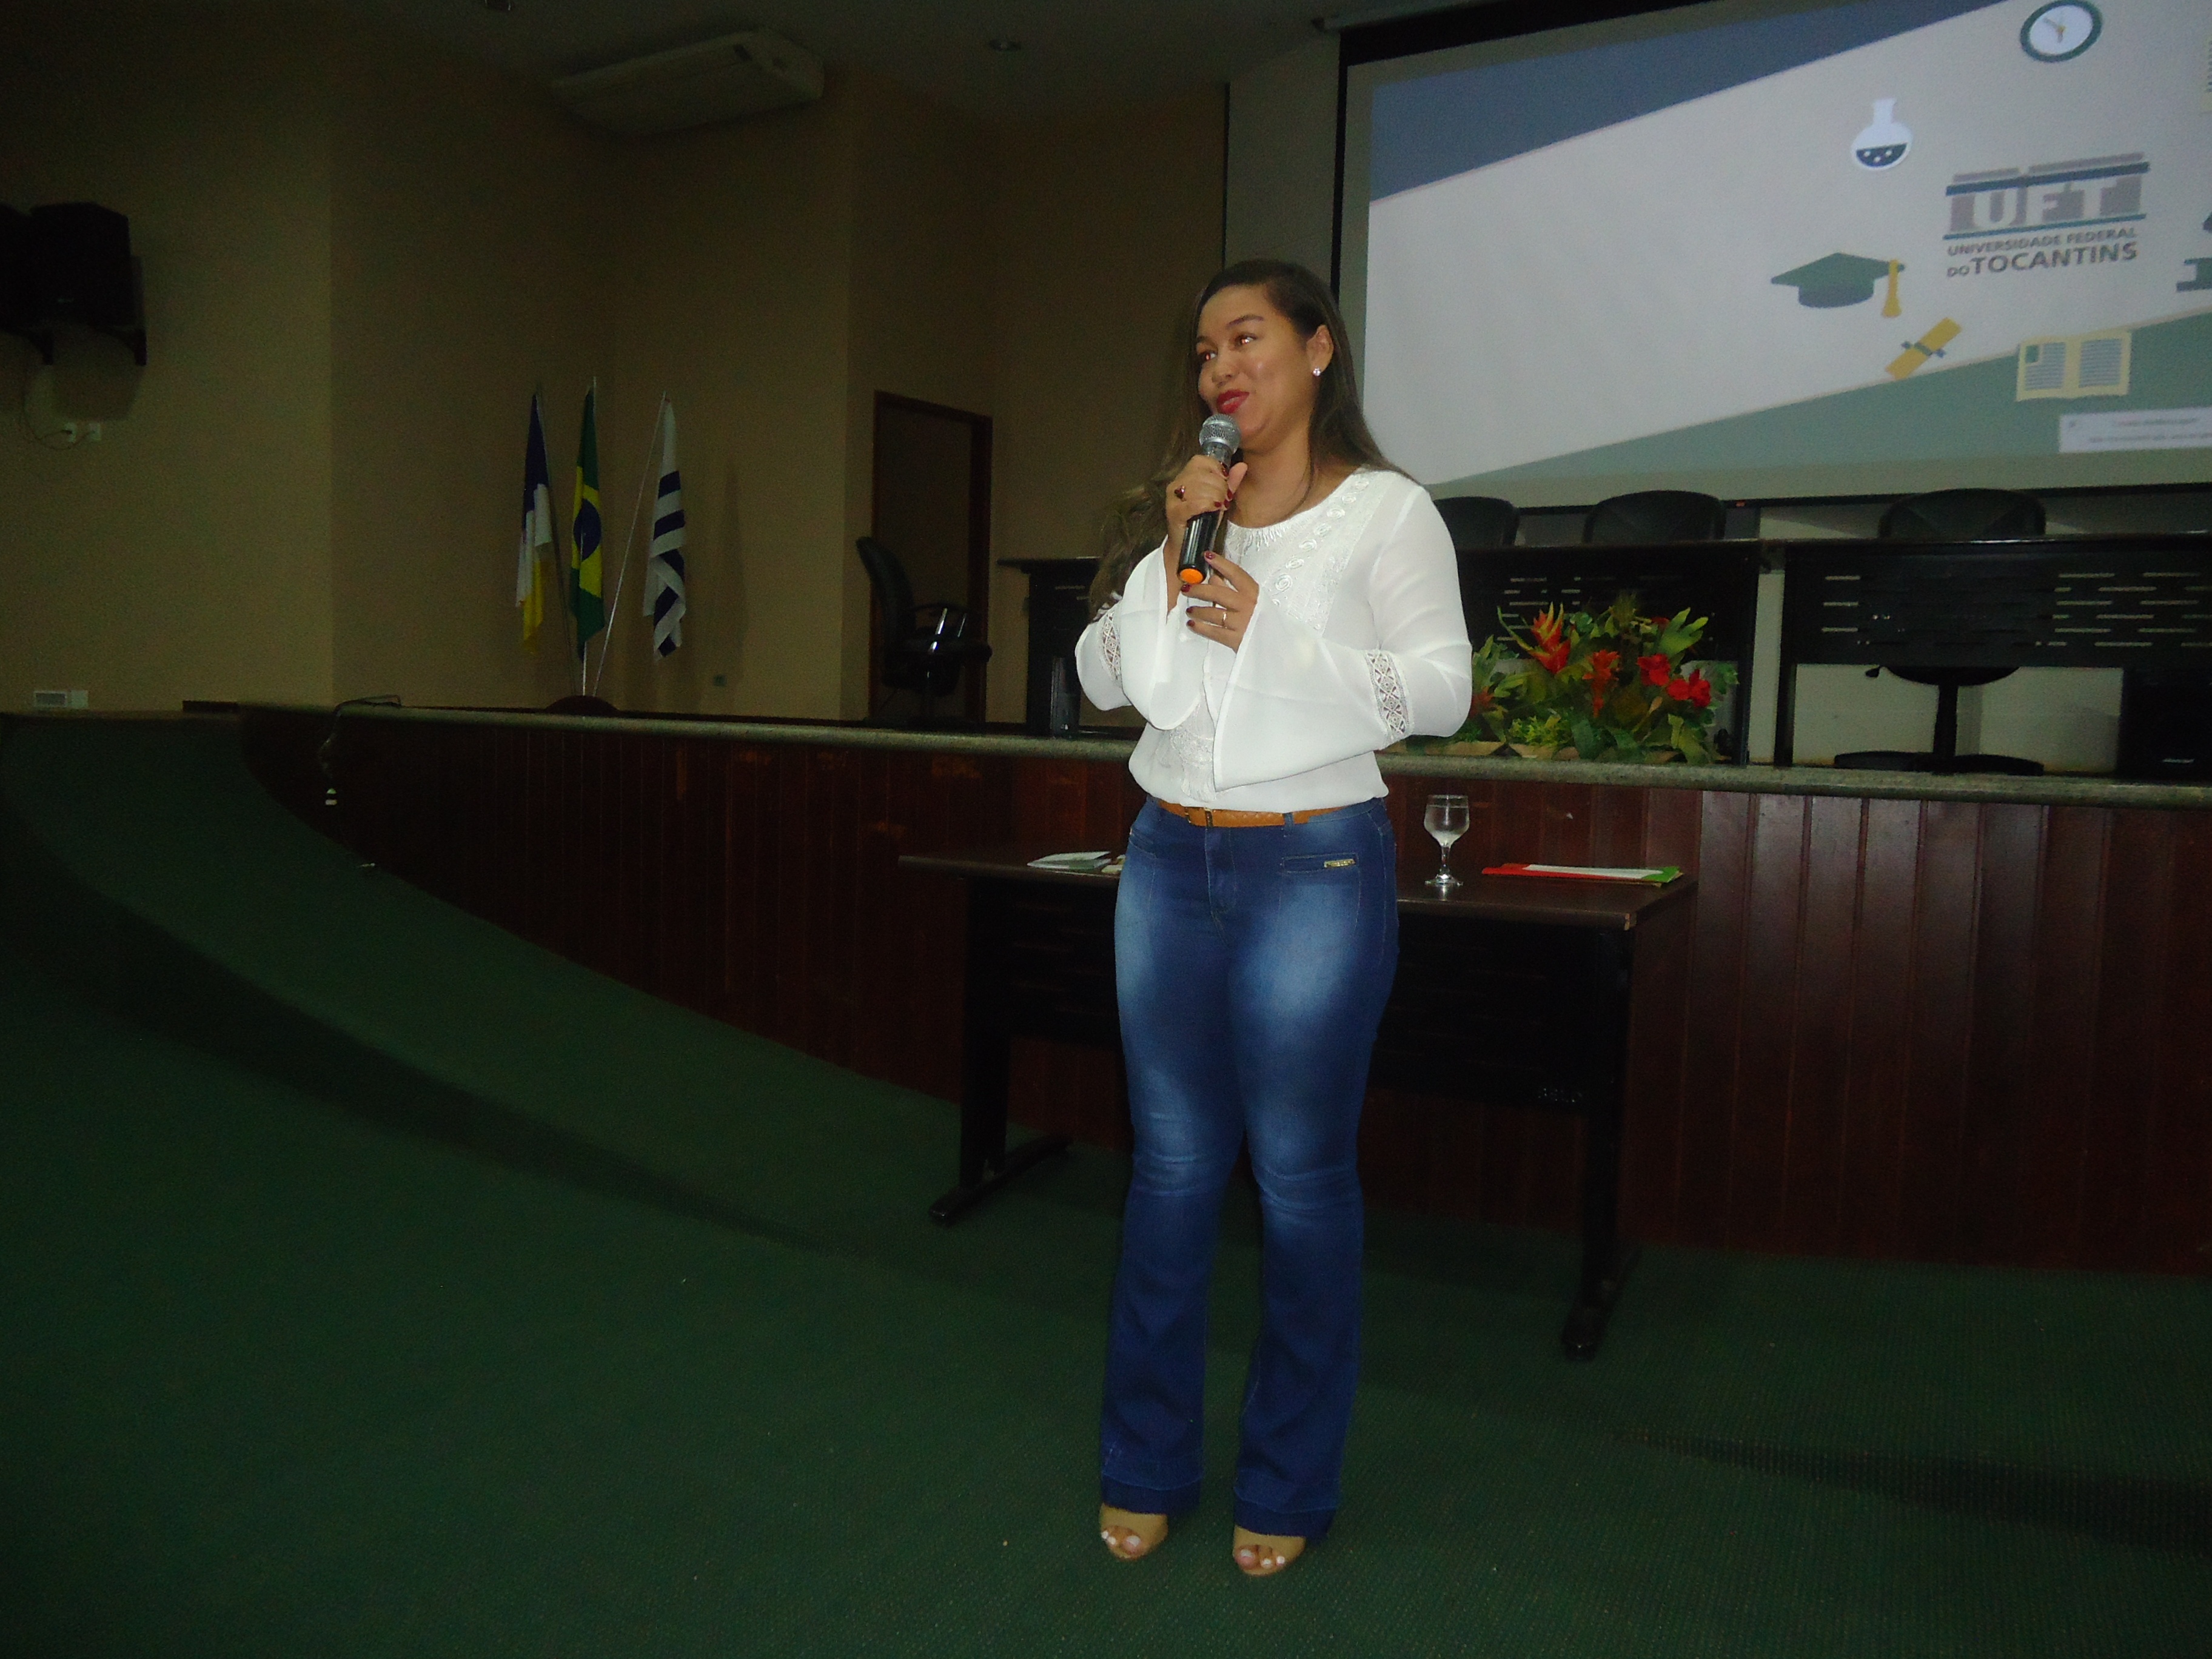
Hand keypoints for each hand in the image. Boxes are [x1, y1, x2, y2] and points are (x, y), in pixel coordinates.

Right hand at [1161, 453, 1248, 595]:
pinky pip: (1193, 503)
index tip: (1224, 484)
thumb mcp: (1220, 499)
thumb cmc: (1202, 521)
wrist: (1188, 546)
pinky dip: (1207, 504)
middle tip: (1224, 500)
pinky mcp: (1174, 512)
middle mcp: (1176, 484)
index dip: (1217, 470)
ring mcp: (1173, 498)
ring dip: (1215, 496)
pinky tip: (1213, 509)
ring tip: (1219, 506)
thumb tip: (1242, 466)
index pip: (1201, 461)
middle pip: (1202, 473)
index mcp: (1186, 476)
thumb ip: (1230, 482)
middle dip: (1219, 486)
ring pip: (1199, 487)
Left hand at [1184, 552, 1255, 650]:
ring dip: (1198, 610)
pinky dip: (1201, 628)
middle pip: (1219, 593)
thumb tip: (1214, 577)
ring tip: (1190, 610)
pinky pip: (1214, 632)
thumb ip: (1233, 588)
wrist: (1276, 645)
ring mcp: (1242, 623)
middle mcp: (1248, 606)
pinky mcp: (1236, 639)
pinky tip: (1192, 624)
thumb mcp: (1253, 600)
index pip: (1235, 573)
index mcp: (1254, 593)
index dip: (1221, 563)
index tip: (1207, 556)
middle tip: (1187, 588)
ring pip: (1213, 614)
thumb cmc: (1263, 620)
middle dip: (1200, 590)